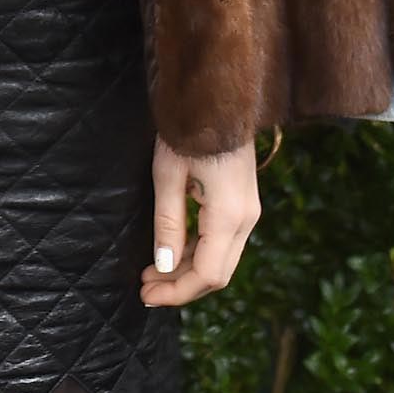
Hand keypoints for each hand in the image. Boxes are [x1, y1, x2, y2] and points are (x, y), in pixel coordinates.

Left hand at [139, 134, 263, 305]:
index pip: (207, 274)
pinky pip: (222, 242)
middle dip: (181, 287)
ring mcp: (248, 212)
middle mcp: (246, 219)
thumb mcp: (168, 176)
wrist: (216, 97)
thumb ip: (168, 224)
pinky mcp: (242, 204)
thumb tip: (163, 267)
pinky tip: (171, 253)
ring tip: (151, 274)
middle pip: (217, 273)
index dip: (177, 292)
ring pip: (221, 260)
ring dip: (187, 271)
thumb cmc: (188, 131)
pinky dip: (197, 253)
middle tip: (145, 290)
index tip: (146, 296)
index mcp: (228, 215)